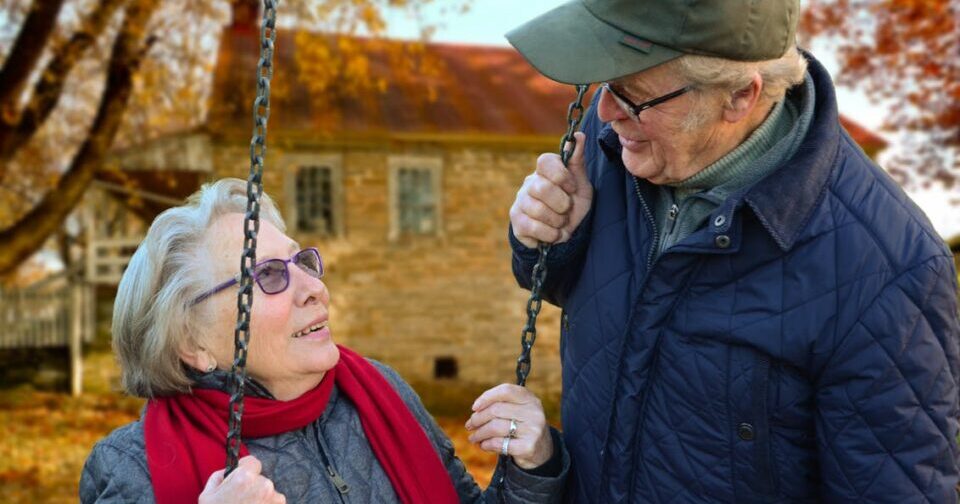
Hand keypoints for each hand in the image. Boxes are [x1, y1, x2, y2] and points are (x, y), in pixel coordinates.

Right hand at [199, 455, 285, 503]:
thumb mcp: (207, 496)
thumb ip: (219, 477)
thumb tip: (228, 472)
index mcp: (244, 478)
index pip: (253, 462)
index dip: (245, 470)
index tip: (240, 480)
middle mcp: (264, 485)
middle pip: (261, 479)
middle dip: (253, 487)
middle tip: (240, 502)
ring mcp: (275, 500)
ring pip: (269, 493)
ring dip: (262, 499)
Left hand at [465, 384, 553, 469]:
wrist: (542, 450)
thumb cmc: (523, 426)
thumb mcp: (519, 410)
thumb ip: (501, 404)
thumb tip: (476, 409)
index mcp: (530, 399)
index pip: (506, 390)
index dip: (487, 397)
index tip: (474, 407)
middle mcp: (534, 412)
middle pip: (496, 410)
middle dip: (478, 418)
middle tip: (469, 425)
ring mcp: (533, 430)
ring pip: (495, 427)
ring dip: (479, 433)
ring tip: (473, 437)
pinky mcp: (528, 447)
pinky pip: (499, 443)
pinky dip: (487, 444)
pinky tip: (483, 445)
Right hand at [509, 131, 591, 248]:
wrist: (565, 233)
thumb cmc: (573, 204)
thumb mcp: (581, 183)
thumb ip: (578, 161)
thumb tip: (579, 135)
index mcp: (545, 171)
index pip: (544, 161)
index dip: (561, 176)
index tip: (572, 188)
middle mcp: (529, 183)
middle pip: (542, 188)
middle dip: (562, 204)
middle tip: (567, 209)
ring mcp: (520, 202)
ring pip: (537, 210)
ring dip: (558, 221)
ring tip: (561, 222)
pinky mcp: (516, 221)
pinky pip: (532, 227)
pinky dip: (550, 234)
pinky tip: (554, 233)